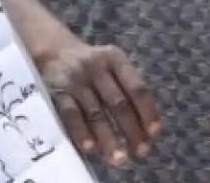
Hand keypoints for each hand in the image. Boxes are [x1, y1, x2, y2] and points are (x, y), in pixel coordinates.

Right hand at [38, 40, 160, 167]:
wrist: (53, 51)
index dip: (147, 111)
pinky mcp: (59, 92)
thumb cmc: (91, 64)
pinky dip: (82, 133)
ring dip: (109, 138)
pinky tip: (91, 149)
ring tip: (119, 158)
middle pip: (118, 102)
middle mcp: (98, 67)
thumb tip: (147, 124)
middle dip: (131, 130)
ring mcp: (77, 80)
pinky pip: (71, 115)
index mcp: (116, 59)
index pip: (137, 87)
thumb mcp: (111, 64)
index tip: (155, 132)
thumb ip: (127, 86)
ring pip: (96, 113)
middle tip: (141, 152)